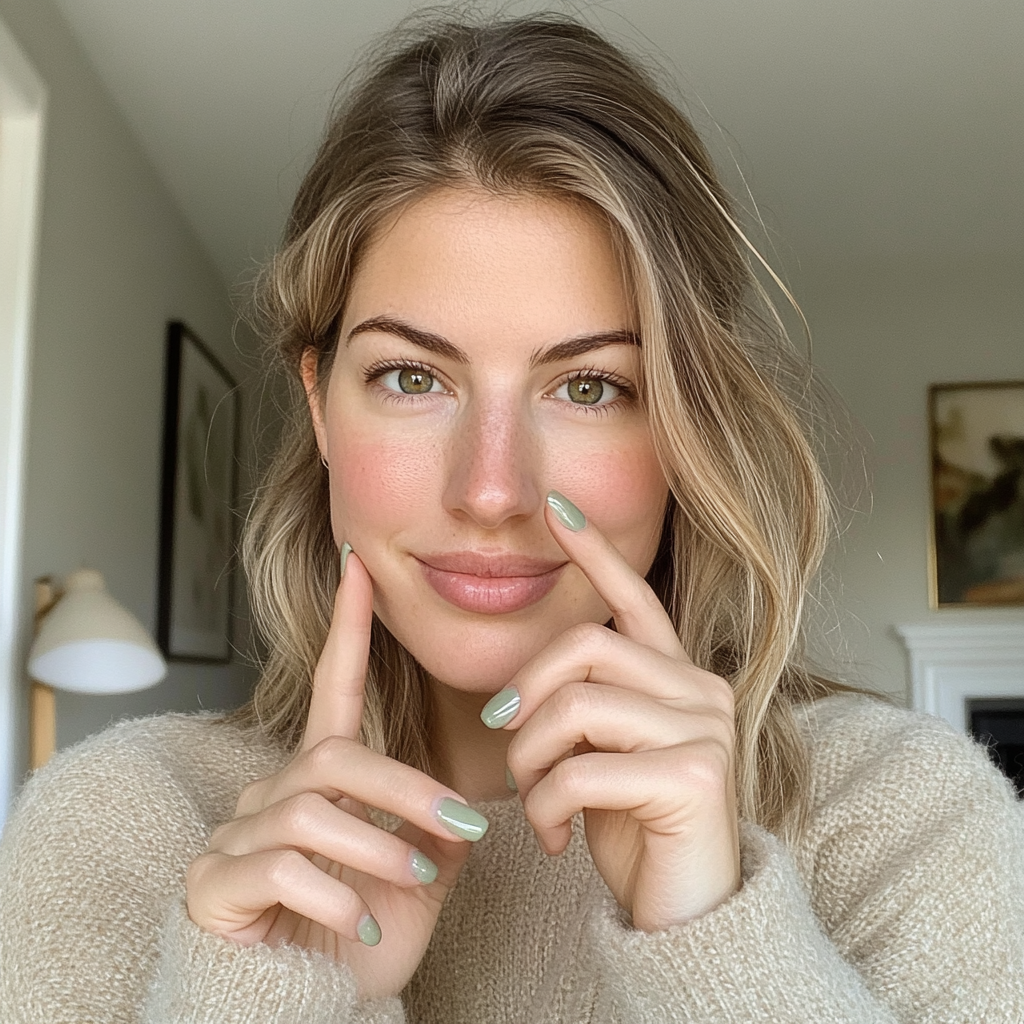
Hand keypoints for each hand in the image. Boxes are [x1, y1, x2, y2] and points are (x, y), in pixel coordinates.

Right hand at [185, 550, 481, 1000]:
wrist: (312, 1012)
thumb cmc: (358, 942)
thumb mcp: (415, 880)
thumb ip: (437, 834)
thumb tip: (468, 806)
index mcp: (320, 783)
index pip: (332, 689)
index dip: (346, 630)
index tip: (358, 569)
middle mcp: (270, 797)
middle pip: (334, 757)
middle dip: (405, 790)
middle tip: (462, 830)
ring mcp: (235, 838)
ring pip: (310, 809)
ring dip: (377, 844)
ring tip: (417, 881)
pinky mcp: (212, 884)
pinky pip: (279, 868)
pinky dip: (336, 894)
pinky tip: (365, 923)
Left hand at [497, 493, 740, 930]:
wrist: (686, 916)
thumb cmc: (635, 830)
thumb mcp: (600, 756)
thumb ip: (581, 709)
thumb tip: (518, 693)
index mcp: (676, 676)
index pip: (634, 598)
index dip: (594, 551)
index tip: (556, 507)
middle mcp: (701, 688)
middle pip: (584, 648)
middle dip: (524, 695)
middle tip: (504, 742)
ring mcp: (705, 728)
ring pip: (574, 708)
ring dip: (530, 762)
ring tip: (534, 803)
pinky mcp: (694, 776)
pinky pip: (581, 771)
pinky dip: (545, 807)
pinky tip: (553, 838)